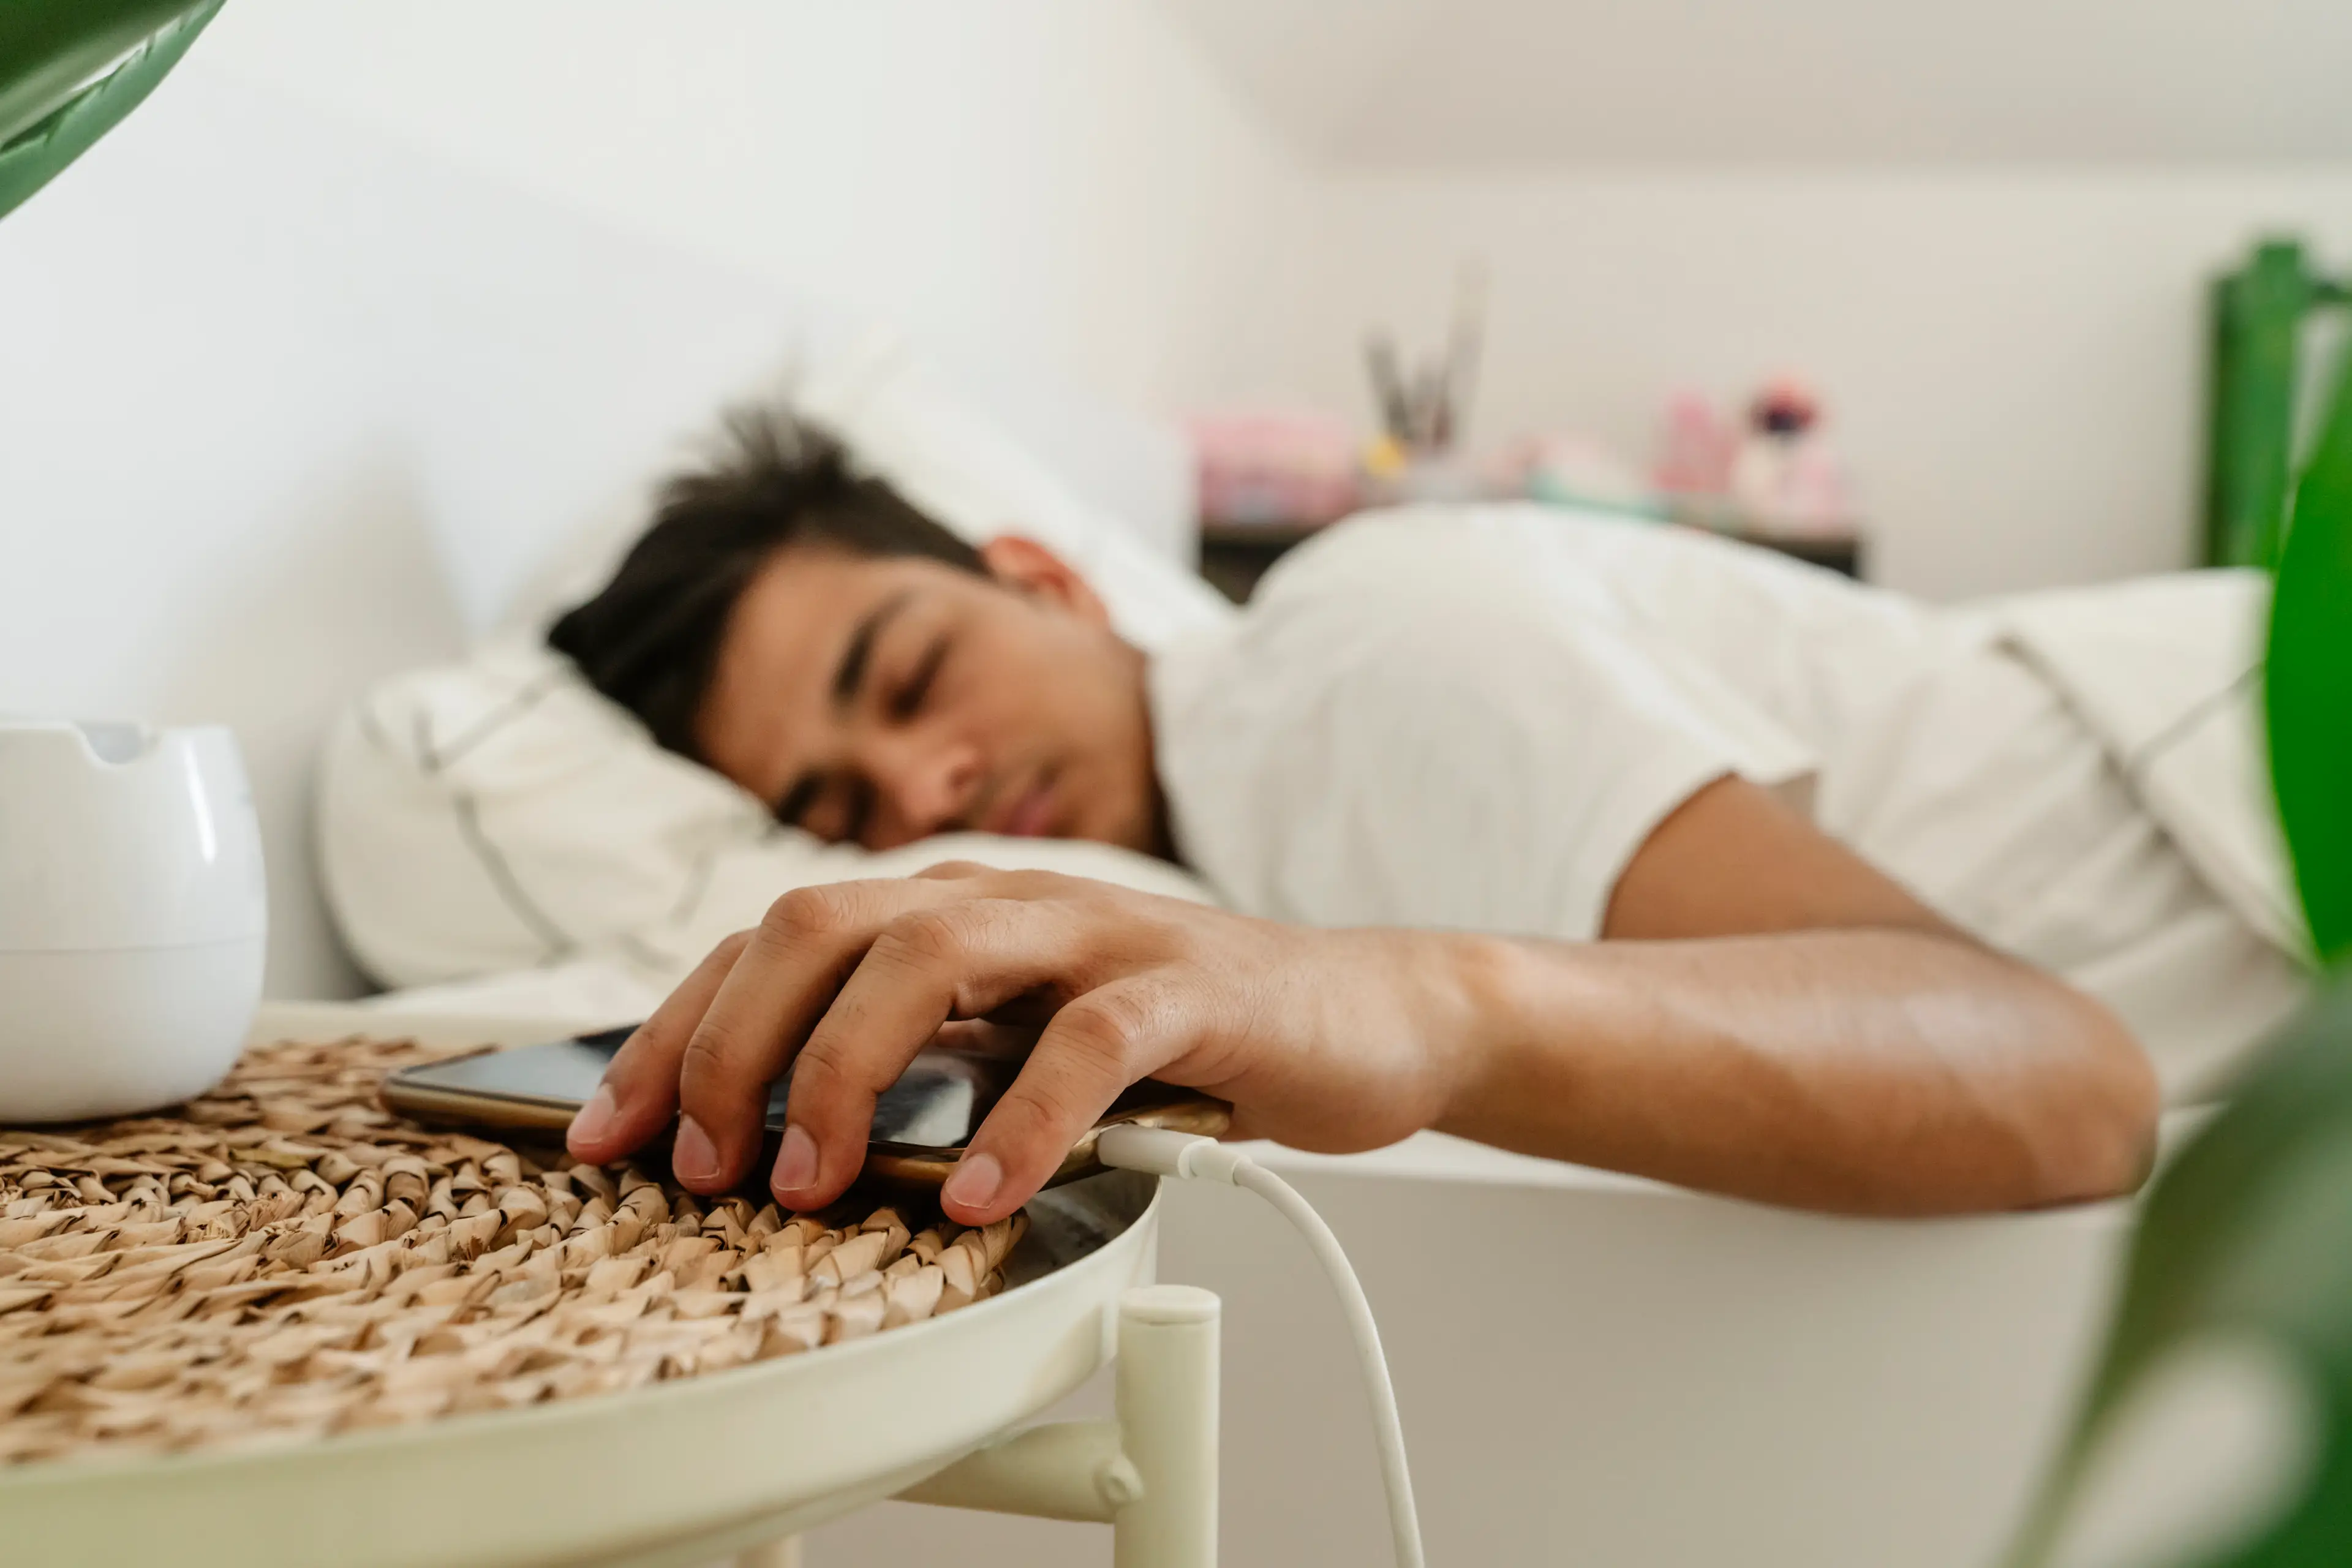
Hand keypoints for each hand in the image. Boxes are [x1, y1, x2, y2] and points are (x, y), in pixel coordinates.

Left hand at [565, 864, 1475, 1224]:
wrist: (1362, 1014)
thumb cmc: (1173, 1044)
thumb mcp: (1017, 1046)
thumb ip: (921, 1063)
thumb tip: (771, 1136)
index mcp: (948, 911)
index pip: (771, 942)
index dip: (674, 1031)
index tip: (607, 1133)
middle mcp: (1005, 901)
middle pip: (819, 923)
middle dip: (731, 1043)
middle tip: (700, 1165)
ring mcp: (1097, 931)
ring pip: (933, 952)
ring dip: (846, 1071)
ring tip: (808, 1183)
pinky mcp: (1188, 983)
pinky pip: (1088, 1036)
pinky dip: (1021, 1117)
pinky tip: (978, 1195)